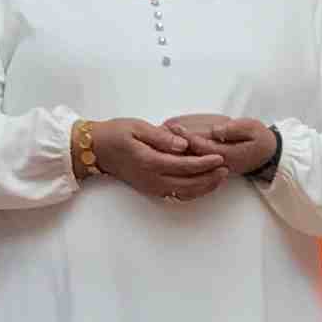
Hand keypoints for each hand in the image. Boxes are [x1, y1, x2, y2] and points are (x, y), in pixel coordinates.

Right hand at [92, 117, 227, 202]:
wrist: (95, 150)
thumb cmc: (115, 134)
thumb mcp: (137, 127)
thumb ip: (161, 137)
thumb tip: (184, 144)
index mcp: (149, 161)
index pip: (184, 165)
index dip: (204, 162)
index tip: (220, 157)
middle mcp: (151, 178)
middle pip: (188, 183)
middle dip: (209, 177)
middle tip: (226, 169)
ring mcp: (151, 186)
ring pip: (184, 192)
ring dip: (204, 187)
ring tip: (220, 177)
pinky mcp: (150, 189)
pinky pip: (176, 194)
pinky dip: (192, 191)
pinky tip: (203, 184)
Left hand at [168, 112, 280, 180]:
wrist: (267, 156)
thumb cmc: (260, 139)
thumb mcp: (253, 128)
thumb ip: (235, 129)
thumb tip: (217, 130)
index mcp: (227, 154)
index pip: (202, 147)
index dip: (187, 137)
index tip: (175, 126)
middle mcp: (217, 165)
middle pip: (191, 158)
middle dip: (174, 145)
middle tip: (158, 132)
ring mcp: (213, 169)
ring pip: (189, 164)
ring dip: (174, 153)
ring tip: (158, 140)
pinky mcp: (211, 169)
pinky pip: (192, 169)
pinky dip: (179, 162)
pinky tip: (168, 152)